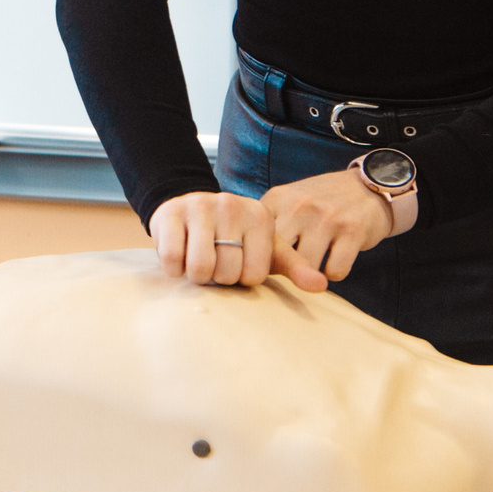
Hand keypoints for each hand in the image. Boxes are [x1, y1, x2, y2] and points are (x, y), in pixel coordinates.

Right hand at [150, 191, 325, 290]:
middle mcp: (232, 206)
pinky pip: (173, 259)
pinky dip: (174, 267)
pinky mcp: (171, 213)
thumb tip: (322, 285)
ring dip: (196, 274)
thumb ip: (295, 267)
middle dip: (217, 277)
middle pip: (226, 273)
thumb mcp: (266, 249)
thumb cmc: (233, 237)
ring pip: (200, 269)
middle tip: (215, 260)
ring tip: (199, 258)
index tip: (237, 262)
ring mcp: (200, 207)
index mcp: (260, 216)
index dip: (241, 277)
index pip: (254, 275)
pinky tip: (180, 254)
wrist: (190, 209)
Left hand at [261, 170, 394, 281]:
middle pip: (279, 258)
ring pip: (307, 269)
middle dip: (286, 270)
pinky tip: (337, 257)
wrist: (368, 187)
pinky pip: (335, 272)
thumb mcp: (288, 205)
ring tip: (319, 258)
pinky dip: (335, 272)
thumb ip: (267, 231)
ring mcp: (327, 217)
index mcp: (277, 199)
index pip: (256, 241)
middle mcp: (299, 205)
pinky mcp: (353, 230)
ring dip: (313, 273)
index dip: (262, 262)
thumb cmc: (320, 205)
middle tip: (296, 267)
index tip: (271, 265)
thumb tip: (253, 271)